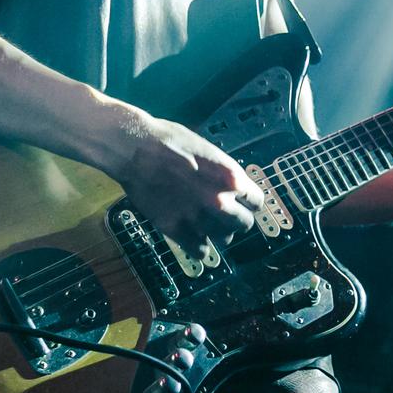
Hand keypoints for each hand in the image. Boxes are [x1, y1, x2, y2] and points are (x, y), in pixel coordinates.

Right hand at [116, 115, 264, 257]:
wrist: (135, 148)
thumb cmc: (170, 141)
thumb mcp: (208, 151)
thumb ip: (225, 173)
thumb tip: (236, 187)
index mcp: (231, 177)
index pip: (257, 202)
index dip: (249, 201)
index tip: (243, 202)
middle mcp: (219, 201)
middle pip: (244, 224)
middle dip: (237, 219)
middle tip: (226, 215)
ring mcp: (198, 217)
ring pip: (224, 239)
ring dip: (218, 232)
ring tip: (206, 222)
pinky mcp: (176, 230)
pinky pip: (200, 250)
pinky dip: (199, 245)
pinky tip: (193, 235)